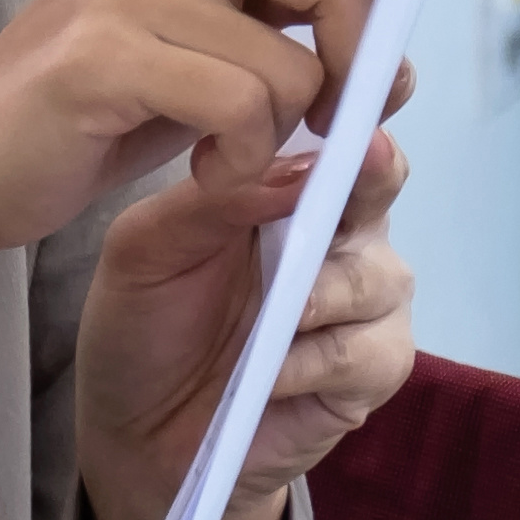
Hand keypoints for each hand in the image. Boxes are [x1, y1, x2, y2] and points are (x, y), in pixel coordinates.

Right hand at [0, 0, 455, 393]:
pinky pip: (246, 109)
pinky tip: (197, 168)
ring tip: (223, 148)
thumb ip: (279, 11)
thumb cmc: (91, 106)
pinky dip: (237, 162)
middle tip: (334, 115)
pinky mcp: (107, 47)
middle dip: (364, 60)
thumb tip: (389, 35)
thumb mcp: (199, 41)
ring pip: (301, 62)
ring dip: (282, 133)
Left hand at [80, 115, 421, 519]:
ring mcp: (365, 304)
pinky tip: (265, 372)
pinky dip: (311, 360)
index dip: (360, 104)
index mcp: (291, 190)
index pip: (340, 130)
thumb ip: (209, 201)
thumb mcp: (146, 250)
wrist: (136, 431)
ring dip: (318, 293)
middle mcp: (343, 235)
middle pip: (383, 185)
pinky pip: (366, 351)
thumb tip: (292, 167)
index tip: (353, 88)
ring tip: (267, 317)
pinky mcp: (371, 373)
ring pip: (378, 274)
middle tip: (345, 172)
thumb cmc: (145, 326)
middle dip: (366, 179)